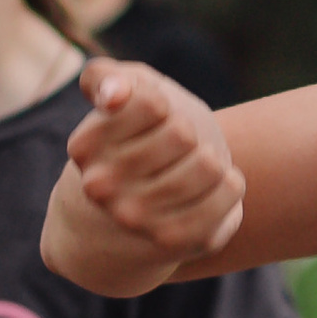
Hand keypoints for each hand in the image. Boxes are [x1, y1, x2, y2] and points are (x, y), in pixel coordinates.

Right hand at [44, 60, 243, 292]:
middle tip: (177, 150)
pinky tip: (215, 189)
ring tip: (196, 170)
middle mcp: (102, 187)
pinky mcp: (174, 240)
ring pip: (209, 166)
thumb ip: (104, 77)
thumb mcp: (116, 96)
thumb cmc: (131, 138)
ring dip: (213, 160)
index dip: (163, 106)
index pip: (153, 104)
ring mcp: (135, 219)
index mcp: (85, 145)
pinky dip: (232, 185)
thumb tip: (115, 95)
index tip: (153, 120)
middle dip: (189, 133)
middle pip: (183, 134)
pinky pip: (229, 195)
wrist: (124, 215)